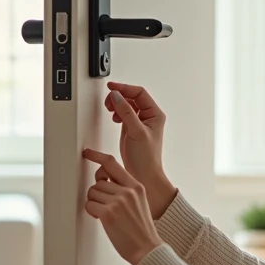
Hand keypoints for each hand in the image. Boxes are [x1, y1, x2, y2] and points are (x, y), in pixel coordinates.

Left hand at [82, 148, 164, 264]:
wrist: (147, 249)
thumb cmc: (142, 230)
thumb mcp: (140, 203)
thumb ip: (126, 190)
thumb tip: (104, 182)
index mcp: (136, 186)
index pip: (113, 164)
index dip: (97, 157)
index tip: (87, 153)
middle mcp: (127, 191)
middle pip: (98, 182)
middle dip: (97, 195)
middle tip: (105, 206)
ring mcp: (118, 202)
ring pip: (92, 193)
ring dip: (94, 203)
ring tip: (106, 214)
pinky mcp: (108, 213)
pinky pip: (89, 205)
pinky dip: (92, 212)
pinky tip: (102, 219)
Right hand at [105, 82, 175, 217]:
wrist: (144, 176)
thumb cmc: (146, 159)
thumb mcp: (136, 132)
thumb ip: (126, 113)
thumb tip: (117, 96)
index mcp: (155, 114)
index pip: (139, 93)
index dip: (125, 88)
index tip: (112, 87)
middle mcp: (149, 117)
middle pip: (132, 97)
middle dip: (119, 96)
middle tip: (109, 100)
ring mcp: (139, 123)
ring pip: (127, 105)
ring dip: (117, 104)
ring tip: (110, 108)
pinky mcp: (131, 130)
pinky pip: (123, 114)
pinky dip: (116, 113)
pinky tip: (113, 117)